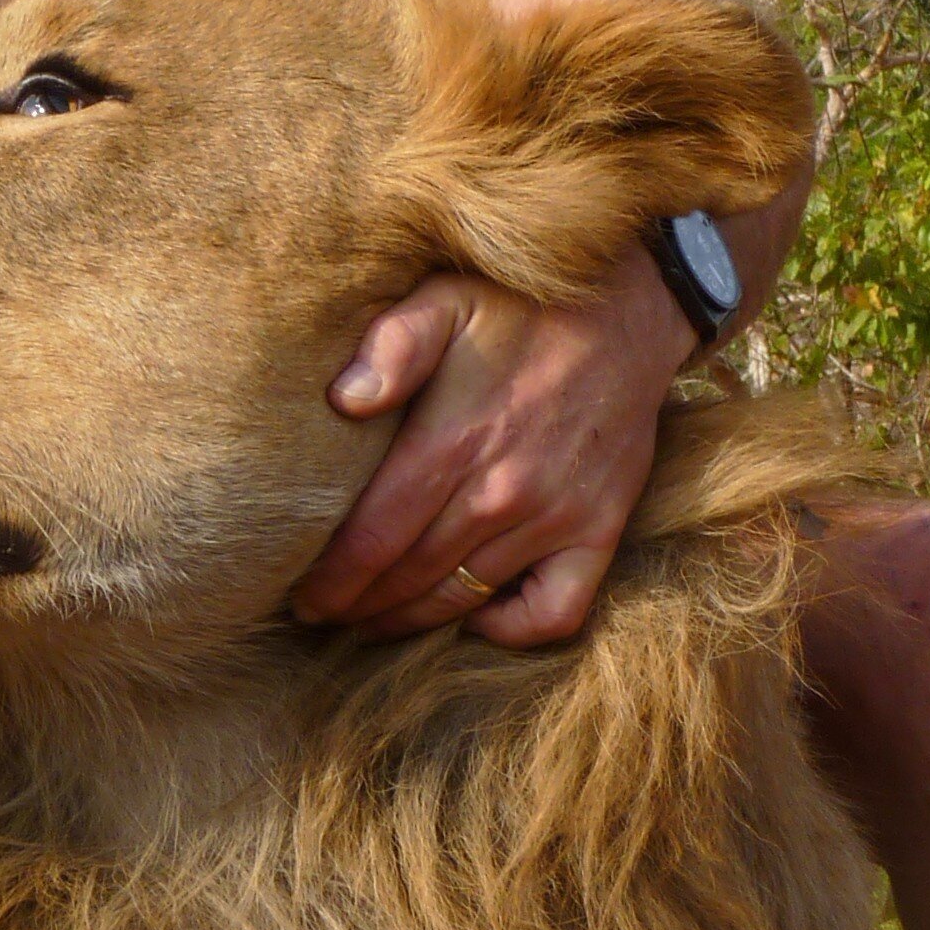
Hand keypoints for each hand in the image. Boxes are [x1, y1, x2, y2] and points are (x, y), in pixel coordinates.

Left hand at [289, 245, 699, 648]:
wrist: (628, 310)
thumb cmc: (521, 305)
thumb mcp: (445, 300)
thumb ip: (390, 346)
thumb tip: (342, 400)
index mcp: (452, 442)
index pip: (372, 539)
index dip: (331, 579)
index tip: (302, 596)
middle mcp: (502, 493)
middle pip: (409, 577)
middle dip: (357, 605)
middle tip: (323, 614)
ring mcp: (555, 519)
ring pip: (465, 599)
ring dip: (411, 622)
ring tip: (372, 624)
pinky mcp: (598, 532)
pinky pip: (553, 613)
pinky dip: (510, 629)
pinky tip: (474, 616)